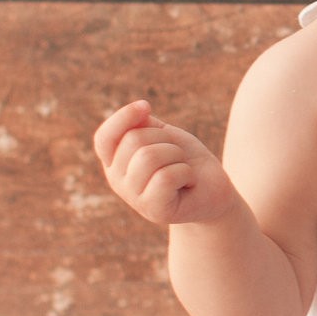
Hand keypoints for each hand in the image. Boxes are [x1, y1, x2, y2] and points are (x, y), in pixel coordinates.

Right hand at [92, 99, 237, 226]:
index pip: (104, 138)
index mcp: (114, 161)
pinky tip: (188, 182)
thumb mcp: (163, 136)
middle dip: (165, 139)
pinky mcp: (154, 209)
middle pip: (133, 140)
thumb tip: (139, 109)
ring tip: (183, 168)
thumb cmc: (185, 161)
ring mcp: (133, 197)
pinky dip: (185, 173)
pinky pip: (166, 177)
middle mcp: (117, 180)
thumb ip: (143, 124)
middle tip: (178, 155)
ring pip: (149, 157)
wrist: (213, 191)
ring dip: (177, 155)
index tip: (146, 106)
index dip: (122, 117)